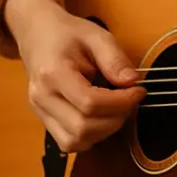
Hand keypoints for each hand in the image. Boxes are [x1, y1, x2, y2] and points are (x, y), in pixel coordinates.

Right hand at [4, 0, 144, 152]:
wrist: (38, 35)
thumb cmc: (68, 34)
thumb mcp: (96, 36)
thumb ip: (114, 58)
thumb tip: (132, 82)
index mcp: (53, 74)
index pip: (89, 103)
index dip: (120, 102)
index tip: (139, 90)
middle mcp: (42, 98)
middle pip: (82, 128)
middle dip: (115, 119)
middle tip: (130, 101)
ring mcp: (39, 112)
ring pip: (74, 141)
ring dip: (104, 131)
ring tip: (118, 108)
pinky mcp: (44, 120)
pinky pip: (69, 142)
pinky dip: (91, 136)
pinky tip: (103, 116)